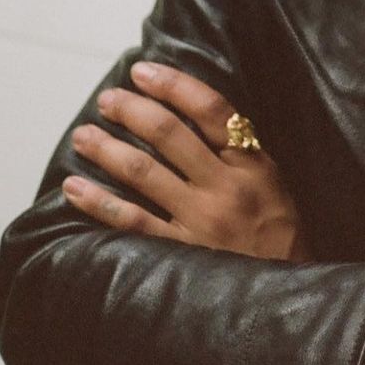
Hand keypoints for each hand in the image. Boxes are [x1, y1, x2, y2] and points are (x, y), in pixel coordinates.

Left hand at [63, 61, 310, 262]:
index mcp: (252, 163)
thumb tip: (192, 113)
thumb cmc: (280, 232)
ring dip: (107, 149)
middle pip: (170, 135)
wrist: (290, 294)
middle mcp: (225, 187)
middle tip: (107, 100)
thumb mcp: (273, 180)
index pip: (211, 109)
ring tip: (84, 135)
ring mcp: (200, 221)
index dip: (173, 85)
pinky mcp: (180, 254)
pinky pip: (132, 222)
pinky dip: (99, 203)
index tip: (142, 71)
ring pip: (143, 173)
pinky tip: (74, 188)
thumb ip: (240, 150)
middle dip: (132, 111)